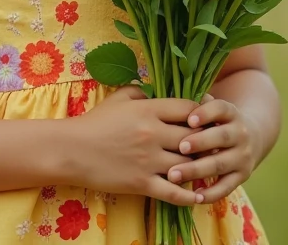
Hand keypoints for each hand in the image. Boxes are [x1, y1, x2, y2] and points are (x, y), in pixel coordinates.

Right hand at [67, 85, 209, 206]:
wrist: (72, 149)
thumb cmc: (96, 121)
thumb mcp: (119, 97)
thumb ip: (142, 92)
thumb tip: (159, 92)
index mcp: (148, 109)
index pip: (189, 109)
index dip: (203, 114)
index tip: (207, 119)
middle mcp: (153, 134)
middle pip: (194, 138)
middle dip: (206, 142)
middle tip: (214, 145)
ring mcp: (149, 161)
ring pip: (187, 166)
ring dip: (200, 168)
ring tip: (211, 170)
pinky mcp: (142, 183)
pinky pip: (173, 192)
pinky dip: (189, 196)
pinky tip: (198, 196)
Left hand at [166, 98, 260, 203]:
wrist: (251, 136)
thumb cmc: (217, 120)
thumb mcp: (212, 108)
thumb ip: (194, 104)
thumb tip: (166, 97)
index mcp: (231, 112)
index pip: (220, 108)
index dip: (206, 113)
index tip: (189, 119)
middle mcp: (240, 133)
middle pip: (221, 137)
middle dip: (200, 143)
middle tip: (179, 147)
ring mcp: (242, 156)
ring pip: (220, 164)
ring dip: (197, 170)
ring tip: (173, 175)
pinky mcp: (242, 177)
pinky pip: (227, 187)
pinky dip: (211, 193)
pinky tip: (194, 196)